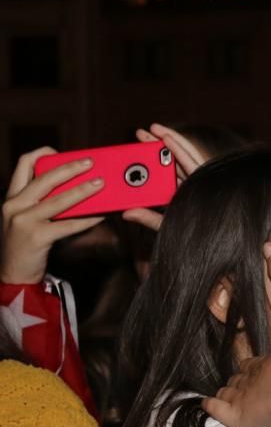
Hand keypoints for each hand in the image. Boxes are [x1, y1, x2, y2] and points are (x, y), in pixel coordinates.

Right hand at [1, 148, 104, 284]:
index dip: (43, 154)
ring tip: (101, 184)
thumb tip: (75, 187)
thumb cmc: (25, 243)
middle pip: (44, 178)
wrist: (13, 273)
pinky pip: (68, 225)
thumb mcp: (26, 217)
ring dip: (83, 191)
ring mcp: (24, 221)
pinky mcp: (37, 237)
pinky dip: (87, 219)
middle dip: (69, 167)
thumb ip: (41, 201)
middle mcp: (14, 205)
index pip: (23, 164)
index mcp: (12, 197)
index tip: (61, 153)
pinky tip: (101, 215)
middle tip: (90, 162)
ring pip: (58, 200)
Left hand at [125, 122, 209, 232]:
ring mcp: (198, 182)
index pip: (161, 173)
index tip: (132, 149)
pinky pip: (192, 162)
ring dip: (168, 140)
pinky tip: (167, 139)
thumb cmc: (196, 238)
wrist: (219, 243)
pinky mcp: (206, 181)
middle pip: (170, 161)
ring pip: (182, 157)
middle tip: (139, 133)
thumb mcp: (166, 226)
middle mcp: (189, 185)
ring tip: (153, 128)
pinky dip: (180, 149)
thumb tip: (125, 213)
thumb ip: (148, 218)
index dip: (148, 158)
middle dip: (155, 145)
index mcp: (179, 195)